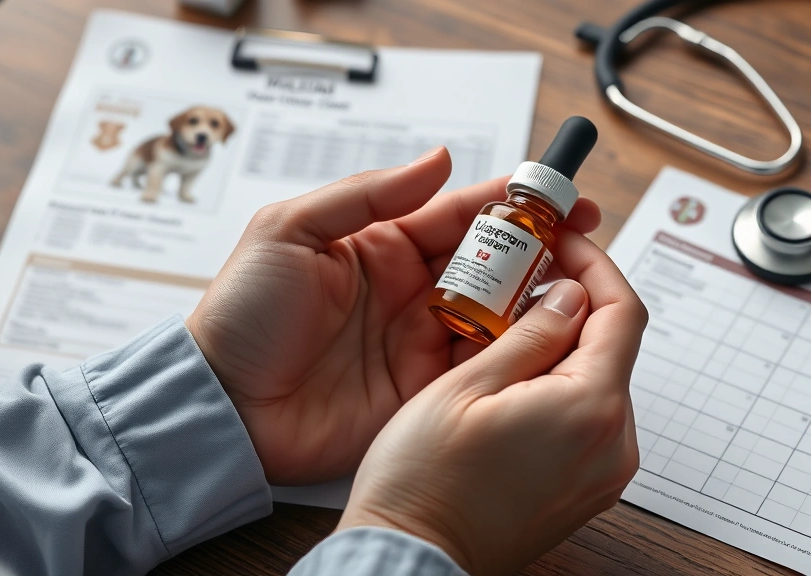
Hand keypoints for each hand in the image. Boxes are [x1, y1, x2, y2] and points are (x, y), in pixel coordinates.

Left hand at [186, 147, 600, 483]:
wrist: (224, 406)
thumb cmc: (243, 315)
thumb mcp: (291, 232)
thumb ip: (369, 194)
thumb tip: (439, 160)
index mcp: (382, 244)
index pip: (462, 214)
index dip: (515, 204)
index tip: (563, 197)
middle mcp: (411, 289)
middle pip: (492, 264)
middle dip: (542, 252)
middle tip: (586, 245)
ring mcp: (420, 340)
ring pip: (497, 314)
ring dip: (536, 301)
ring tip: (579, 290)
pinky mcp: (424, 389)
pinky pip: (481, 367)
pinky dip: (515, 354)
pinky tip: (545, 341)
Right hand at [336, 229, 647, 574]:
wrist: (414, 558)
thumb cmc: (424, 482)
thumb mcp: (468, 386)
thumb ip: (532, 333)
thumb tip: (571, 295)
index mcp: (590, 409)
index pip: (622, 311)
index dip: (595, 265)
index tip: (564, 242)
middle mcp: (612, 445)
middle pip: (614, 345)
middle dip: (576, 301)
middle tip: (525, 276)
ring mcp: (604, 473)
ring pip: (600, 379)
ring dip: (566, 343)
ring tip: (509, 326)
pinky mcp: (587, 489)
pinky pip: (589, 417)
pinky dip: (563, 384)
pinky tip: (517, 377)